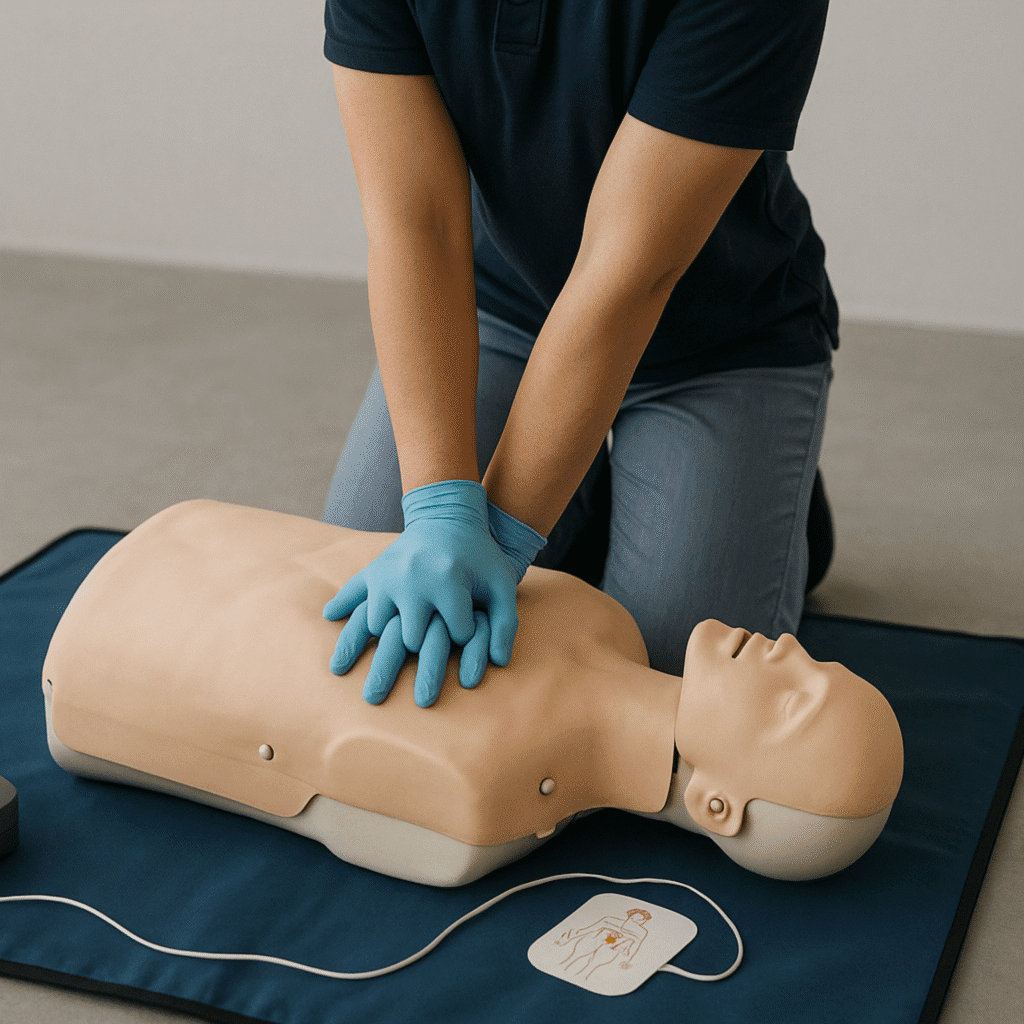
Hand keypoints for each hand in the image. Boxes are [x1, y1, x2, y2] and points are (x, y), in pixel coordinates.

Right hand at [323, 480, 543, 706]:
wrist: (447, 517)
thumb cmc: (480, 557)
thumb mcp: (502, 584)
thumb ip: (507, 624)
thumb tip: (498, 663)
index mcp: (448, 580)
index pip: (456, 634)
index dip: (466, 633)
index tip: (467, 621)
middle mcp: (412, 578)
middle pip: (412, 640)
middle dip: (427, 640)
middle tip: (434, 626)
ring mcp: (387, 574)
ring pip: (378, 627)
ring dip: (392, 631)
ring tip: (407, 625)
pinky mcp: (373, 571)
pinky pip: (351, 596)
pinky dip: (345, 613)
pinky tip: (334, 627)